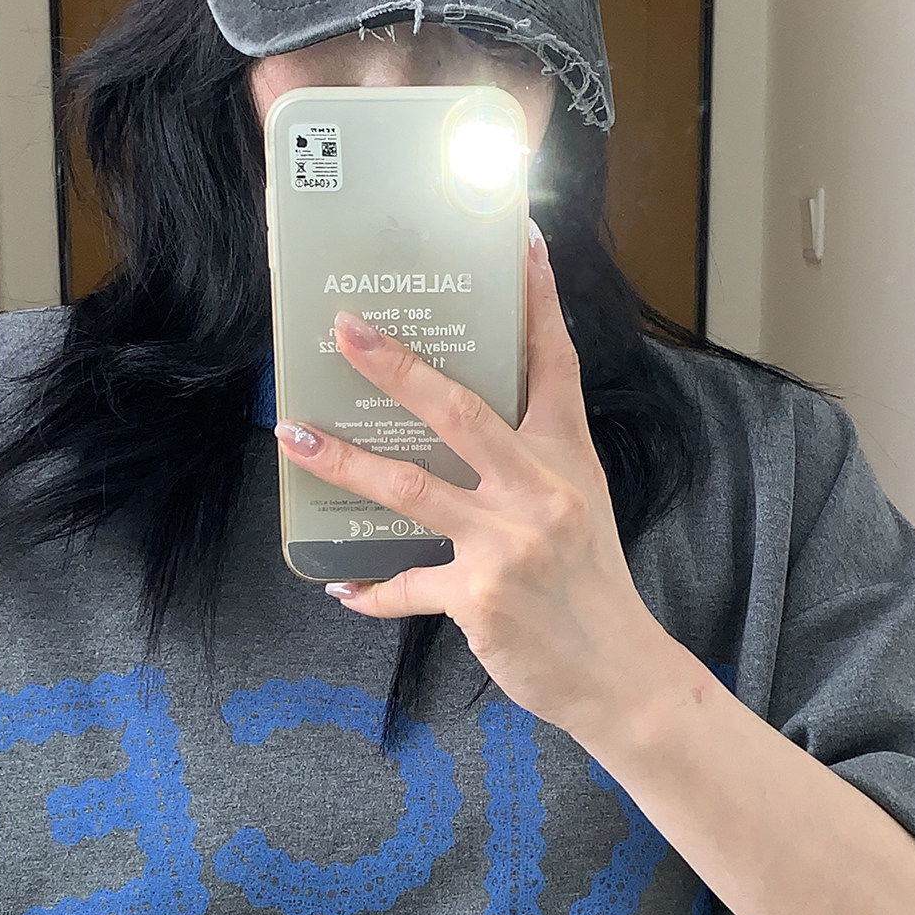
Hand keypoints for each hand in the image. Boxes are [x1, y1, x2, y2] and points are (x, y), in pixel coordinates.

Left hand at [275, 223, 698, 745]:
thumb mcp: (582, 505)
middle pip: (459, 411)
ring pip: (409, 488)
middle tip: (346, 329)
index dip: (537, 298)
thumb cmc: (594, 586)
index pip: (554, 362)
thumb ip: (532, 463)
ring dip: (343, 461)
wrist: (620, 674)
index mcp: (566, 457)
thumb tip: (465, 427)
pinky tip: (341, 586)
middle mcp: (538, 490)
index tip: (518, 240)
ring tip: (295, 434)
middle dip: (396, 367)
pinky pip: (406, 584)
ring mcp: (506, 542)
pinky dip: (371, 589)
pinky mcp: (477, 596)